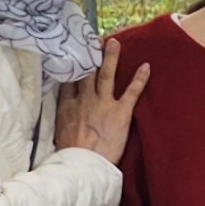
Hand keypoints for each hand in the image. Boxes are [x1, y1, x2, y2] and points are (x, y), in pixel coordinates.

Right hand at [59, 46, 150, 164]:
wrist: (82, 164)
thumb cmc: (69, 155)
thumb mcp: (57, 134)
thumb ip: (62, 121)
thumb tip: (62, 120)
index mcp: (67, 106)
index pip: (69, 81)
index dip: (72, 68)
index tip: (74, 57)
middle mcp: (84, 100)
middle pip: (86, 73)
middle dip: (89, 56)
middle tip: (92, 42)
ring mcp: (103, 104)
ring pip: (106, 75)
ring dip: (111, 58)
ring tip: (114, 42)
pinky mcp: (120, 112)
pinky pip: (132, 92)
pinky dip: (140, 79)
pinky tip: (147, 66)